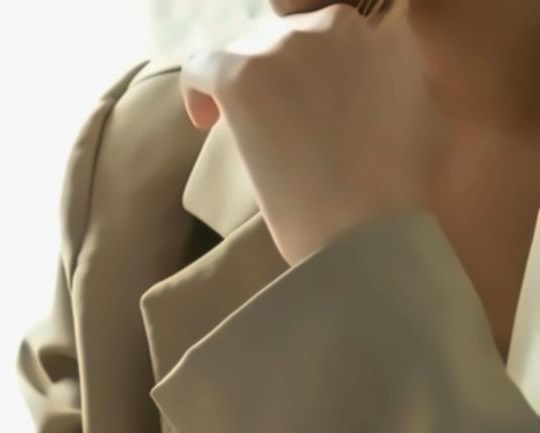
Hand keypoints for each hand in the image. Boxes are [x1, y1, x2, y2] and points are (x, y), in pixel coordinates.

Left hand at [181, 4, 441, 263]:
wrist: (364, 223)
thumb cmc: (397, 184)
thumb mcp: (419, 108)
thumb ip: (387, 73)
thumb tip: (360, 73)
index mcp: (379, 28)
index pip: (326, 28)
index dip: (310, 64)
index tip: (304, 96)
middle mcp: (335, 22)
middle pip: (282, 35)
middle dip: (276, 72)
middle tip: (276, 117)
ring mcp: (286, 45)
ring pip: (244, 50)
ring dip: (244, 83)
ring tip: (251, 128)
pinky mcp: (241, 73)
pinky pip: (201, 66)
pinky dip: (199, 92)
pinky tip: (208, 122)